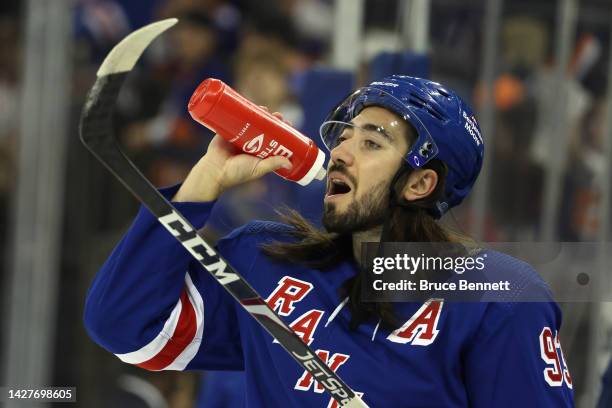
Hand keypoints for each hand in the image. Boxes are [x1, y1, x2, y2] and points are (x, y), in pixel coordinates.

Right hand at [173, 111, 292, 201]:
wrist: (214, 170)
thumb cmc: (236, 173)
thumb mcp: (258, 168)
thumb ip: (272, 164)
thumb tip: (289, 163)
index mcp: (258, 152)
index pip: (273, 139)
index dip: (282, 131)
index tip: (289, 125)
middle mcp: (250, 142)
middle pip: (264, 127)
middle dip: (272, 120)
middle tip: (279, 116)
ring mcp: (239, 135)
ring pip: (251, 121)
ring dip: (259, 113)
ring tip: (266, 109)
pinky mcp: (227, 129)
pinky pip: (235, 117)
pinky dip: (242, 110)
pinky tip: (249, 104)